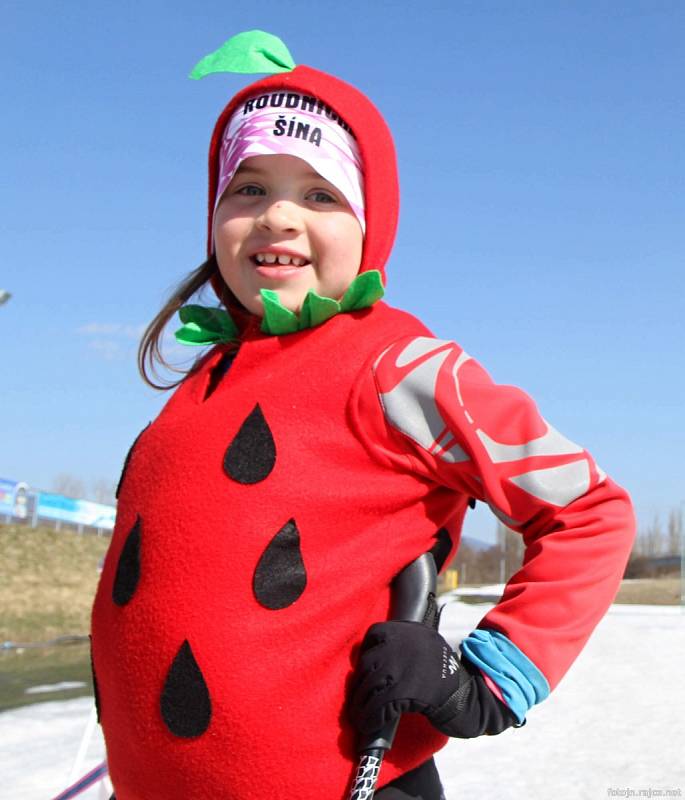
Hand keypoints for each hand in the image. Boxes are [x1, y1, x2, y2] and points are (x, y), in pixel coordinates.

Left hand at [348, 621, 517, 738]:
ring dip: (361, 704)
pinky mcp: (407, 690)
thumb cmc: (445, 679)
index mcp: (411, 630)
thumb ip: (402, 648)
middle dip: (361, 684)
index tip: (366, 671)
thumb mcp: (425, 649)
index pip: (374, 634)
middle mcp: (407, 642)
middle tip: (360, 700)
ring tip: (361, 716)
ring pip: (370, 685)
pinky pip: (377, 705)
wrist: (472, 700)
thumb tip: (368, 659)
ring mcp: (407, 664)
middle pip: (368, 662)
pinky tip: (369, 724)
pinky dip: (370, 718)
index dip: (367, 654)